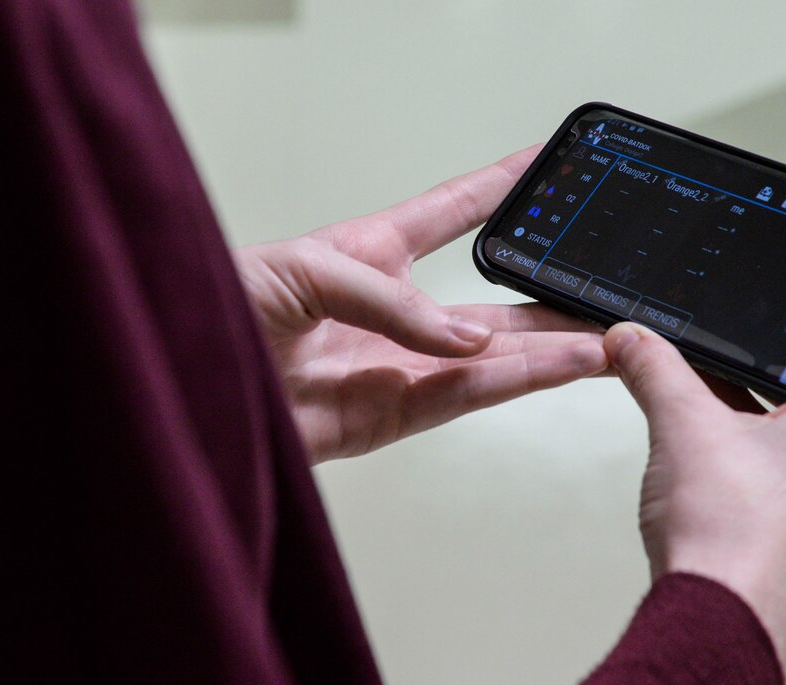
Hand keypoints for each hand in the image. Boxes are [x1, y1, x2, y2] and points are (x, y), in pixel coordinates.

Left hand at [236, 147, 607, 462]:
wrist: (178, 387)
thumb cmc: (214, 309)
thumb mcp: (302, 270)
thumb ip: (389, 297)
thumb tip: (464, 340)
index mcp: (366, 254)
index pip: (450, 213)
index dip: (498, 188)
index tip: (546, 166)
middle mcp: (391, 312)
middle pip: (489, 302)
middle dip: (547, 294)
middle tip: (601, 284)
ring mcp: (395, 366)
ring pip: (492, 358)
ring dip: (551, 349)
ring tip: (607, 338)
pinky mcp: (387, 417)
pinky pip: (463, 399)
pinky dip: (513, 383)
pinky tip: (559, 367)